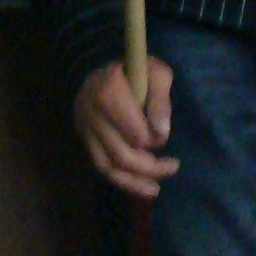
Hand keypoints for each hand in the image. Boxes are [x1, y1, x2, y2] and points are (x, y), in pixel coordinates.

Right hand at [75, 56, 175, 199]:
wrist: (97, 65)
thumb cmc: (133, 68)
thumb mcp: (156, 72)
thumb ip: (161, 101)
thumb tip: (161, 134)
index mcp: (109, 93)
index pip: (135, 133)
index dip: (154, 140)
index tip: (163, 134)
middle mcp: (91, 114)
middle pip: (120, 155)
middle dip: (149, 167)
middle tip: (173, 167)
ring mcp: (84, 128)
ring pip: (106, 167)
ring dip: (133, 182)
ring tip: (155, 190)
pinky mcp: (83, 138)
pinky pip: (99, 165)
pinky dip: (120, 179)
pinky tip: (138, 185)